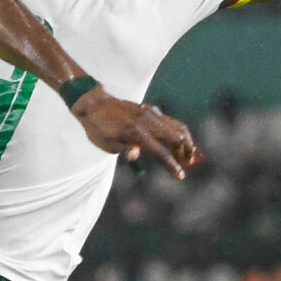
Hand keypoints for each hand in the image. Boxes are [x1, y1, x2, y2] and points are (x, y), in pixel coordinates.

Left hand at [73, 88, 198, 179]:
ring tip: (186, 154)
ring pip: (178, 126)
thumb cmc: (98, 129)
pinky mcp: (150, 109)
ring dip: (185, 141)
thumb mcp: (107, 144)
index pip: (161, 152)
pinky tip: (174, 141)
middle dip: (185, 152)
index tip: (180, 177)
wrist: (94, 104)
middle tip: (186, 164)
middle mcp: (147, 122)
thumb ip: (124, 149)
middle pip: (178, 137)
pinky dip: (177, 132)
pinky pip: (170, 121)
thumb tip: (135, 155)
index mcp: (136, 134)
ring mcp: (150, 113)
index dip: (172, 166)